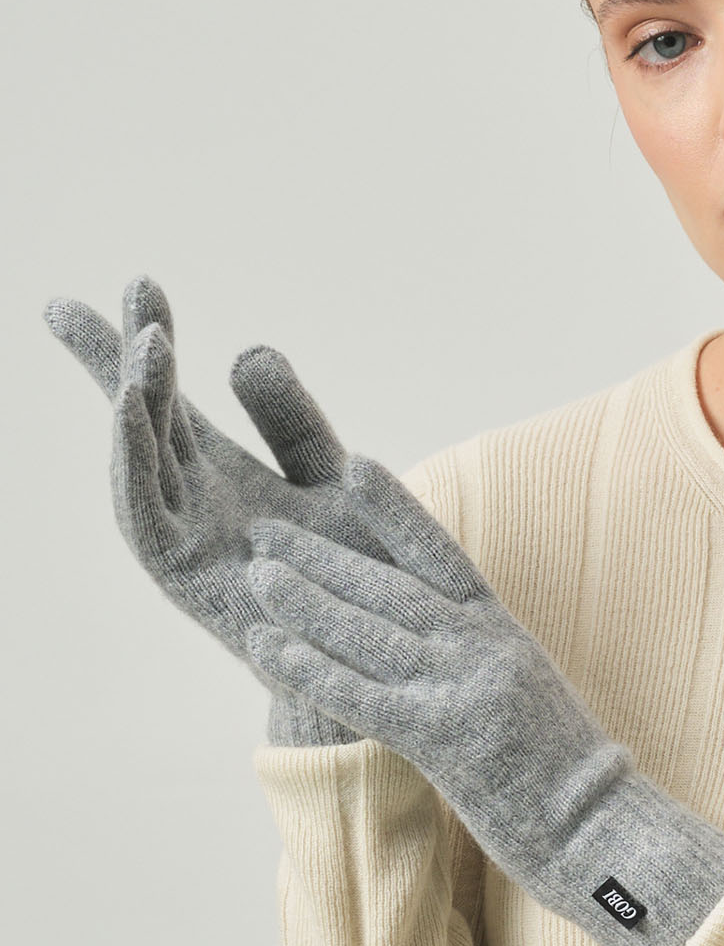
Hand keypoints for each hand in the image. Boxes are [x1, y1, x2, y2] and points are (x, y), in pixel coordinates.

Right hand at [44, 275, 400, 736]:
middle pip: (140, 418)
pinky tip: (132, 408)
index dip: (145, 342)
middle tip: (117, 290)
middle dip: (123, 356)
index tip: (134, 279)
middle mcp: (192, 503)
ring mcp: (182, 541)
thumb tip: (244, 350)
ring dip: (132, 402)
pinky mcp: (182, 578)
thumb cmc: (365, 580)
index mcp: (224, 473)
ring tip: (144, 344)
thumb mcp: (332, 480)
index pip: (171, 397)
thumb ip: (292, 422)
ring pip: (137, 461)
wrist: (384, 666)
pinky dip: (130, 462)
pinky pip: (142, 515)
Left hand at [241, 453, 723, 945]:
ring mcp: (463, 690)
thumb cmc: (561, 770)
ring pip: (369, 632)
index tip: (351, 468)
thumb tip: (426, 635)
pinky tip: (267, 647)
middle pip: (389, 586)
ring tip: (257, 574)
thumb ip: (478, 656)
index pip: (440, 553)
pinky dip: (309, 667)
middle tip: (267, 529)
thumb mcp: (526, 689)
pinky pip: (361, 694)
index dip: (394, 510)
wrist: (599, 826)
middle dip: (323, 555)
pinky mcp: (443, 739)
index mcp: (503, 630)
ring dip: (305, 601)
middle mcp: (482, 648)